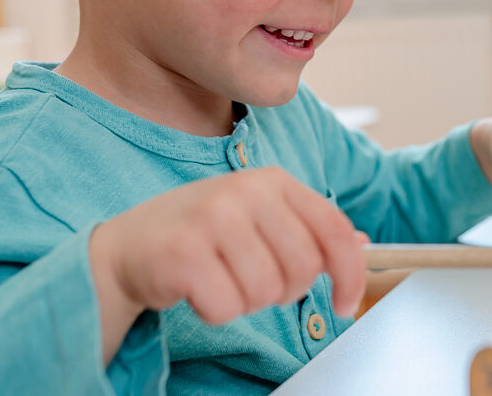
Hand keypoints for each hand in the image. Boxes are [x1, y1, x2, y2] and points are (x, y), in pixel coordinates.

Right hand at [88, 167, 365, 361]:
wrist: (129, 244)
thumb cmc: (201, 232)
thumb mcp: (259, 218)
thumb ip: (308, 229)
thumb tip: (362, 245)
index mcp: (271, 180)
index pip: (332, 227)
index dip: (349, 272)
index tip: (346, 304)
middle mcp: (244, 191)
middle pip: (303, 267)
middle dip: (285, 290)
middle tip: (254, 281)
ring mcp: (211, 218)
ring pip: (266, 292)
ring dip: (246, 301)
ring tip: (222, 279)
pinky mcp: (183, 253)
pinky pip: (227, 307)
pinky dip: (215, 311)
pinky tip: (198, 289)